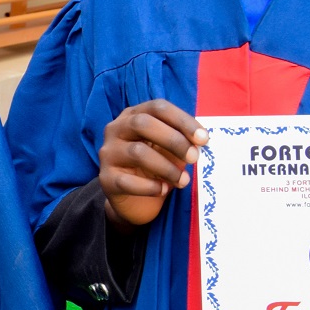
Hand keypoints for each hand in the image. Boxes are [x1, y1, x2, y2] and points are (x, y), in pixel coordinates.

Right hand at [98, 99, 206, 229]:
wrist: (133, 201)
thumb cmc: (155, 168)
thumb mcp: (169, 150)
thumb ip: (181, 141)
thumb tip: (200, 141)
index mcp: (132, 116)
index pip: (157, 108)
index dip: (182, 120)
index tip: (204, 138)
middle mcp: (115, 130)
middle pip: (142, 123)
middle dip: (173, 140)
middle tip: (194, 158)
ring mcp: (108, 154)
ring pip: (137, 152)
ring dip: (167, 168)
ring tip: (183, 180)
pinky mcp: (106, 179)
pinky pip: (129, 182)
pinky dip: (151, 187)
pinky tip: (163, 190)